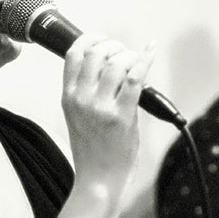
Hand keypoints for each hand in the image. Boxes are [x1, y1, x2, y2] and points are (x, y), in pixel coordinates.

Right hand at [61, 34, 155, 190]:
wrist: (98, 179)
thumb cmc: (91, 150)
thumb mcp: (76, 116)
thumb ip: (86, 91)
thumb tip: (109, 65)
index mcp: (68, 97)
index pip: (74, 54)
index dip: (89, 39)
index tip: (101, 38)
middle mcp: (81, 98)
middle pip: (96, 53)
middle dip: (113, 46)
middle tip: (123, 54)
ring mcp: (101, 107)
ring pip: (116, 63)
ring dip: (129, 56)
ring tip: (134, 62)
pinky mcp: (121, 115)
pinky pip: (135, 78)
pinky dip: (145, 59)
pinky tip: (150, 51)